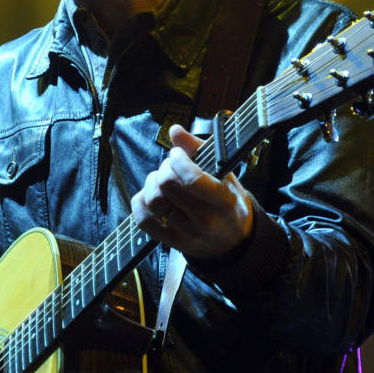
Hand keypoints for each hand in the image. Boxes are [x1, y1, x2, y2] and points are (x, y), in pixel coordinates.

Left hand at [130, 124, 253, 260]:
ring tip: (159, 179)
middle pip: (168, 187)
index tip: (177, 153)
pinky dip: (140, 202)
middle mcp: (207, 220)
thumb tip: (174, 130)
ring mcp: (188, 234)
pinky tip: (148, 194)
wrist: (233, 240)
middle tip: (169, 166)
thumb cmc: (226, 199)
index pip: (192, 179)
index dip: (178, 160)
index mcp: (224, 201)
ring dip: (151, 183)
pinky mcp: (172, 242)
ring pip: (154, 202)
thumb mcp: (223, 174)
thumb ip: (198, 149)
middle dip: (164, 168)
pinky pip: (144, 221)